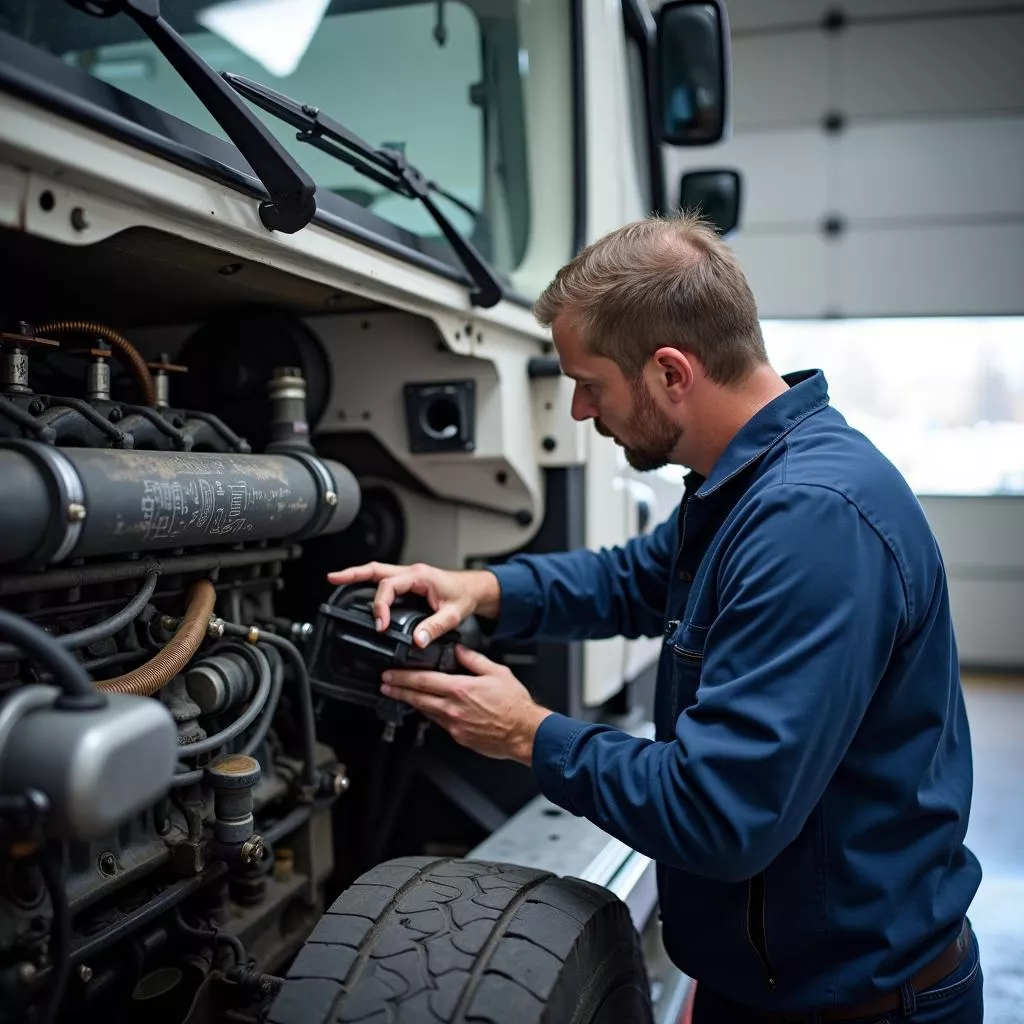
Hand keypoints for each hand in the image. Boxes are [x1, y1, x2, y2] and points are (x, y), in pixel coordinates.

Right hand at [326, 562, 500, 648]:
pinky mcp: (408, 583)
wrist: (475, 589)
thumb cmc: (465, 596)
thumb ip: (435, 627)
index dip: (381, 606)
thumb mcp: (454, 614)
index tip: (381, 626)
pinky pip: (384, 580)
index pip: (390, 587)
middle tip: (333, 579)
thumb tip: (417, 640)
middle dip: (353, 574)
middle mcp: (411, 573)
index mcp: (420, 576)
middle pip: (375, 570)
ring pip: (377, 572)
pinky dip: (368, 583)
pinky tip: (359, 590)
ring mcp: (408, 577)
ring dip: (357, 576)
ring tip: (337, 580)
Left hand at [381, 646, 550, 764]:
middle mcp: (453, 708)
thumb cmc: (514, 705)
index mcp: (460, 689)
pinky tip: (427, 708)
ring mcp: (454, 725)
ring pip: (426, 711)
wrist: (524, 732)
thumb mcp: (497, 672)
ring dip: (410, 702)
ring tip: (399, 695)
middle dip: (397, 690)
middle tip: (384, 685)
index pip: (423, 680)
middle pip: (417, 698)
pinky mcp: (458, 737)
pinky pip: (439, 723)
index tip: (390, 674)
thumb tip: (459, 650)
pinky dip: (430, 713)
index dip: (402, 677)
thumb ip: (474, 659)